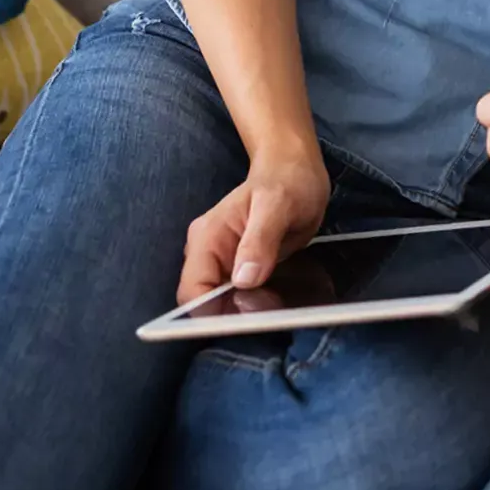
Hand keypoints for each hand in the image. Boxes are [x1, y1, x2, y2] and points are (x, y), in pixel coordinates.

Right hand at [177, 148, 329, 303]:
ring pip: (224, 301)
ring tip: (276, 304)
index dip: (212, 312)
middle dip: (233, 313)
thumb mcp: (277, 206)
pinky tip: (277, 297)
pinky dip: (256, 300)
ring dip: (247, 309)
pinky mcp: (241, 267)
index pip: (193, 291)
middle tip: (268, 311)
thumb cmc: (287, 181)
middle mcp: (208, 253)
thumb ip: (260, 241)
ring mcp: (223, 261)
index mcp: (207, 238)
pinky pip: (241, 294)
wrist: (297, 170)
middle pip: (206, 302)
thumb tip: (244, 280)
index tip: (243, 319)